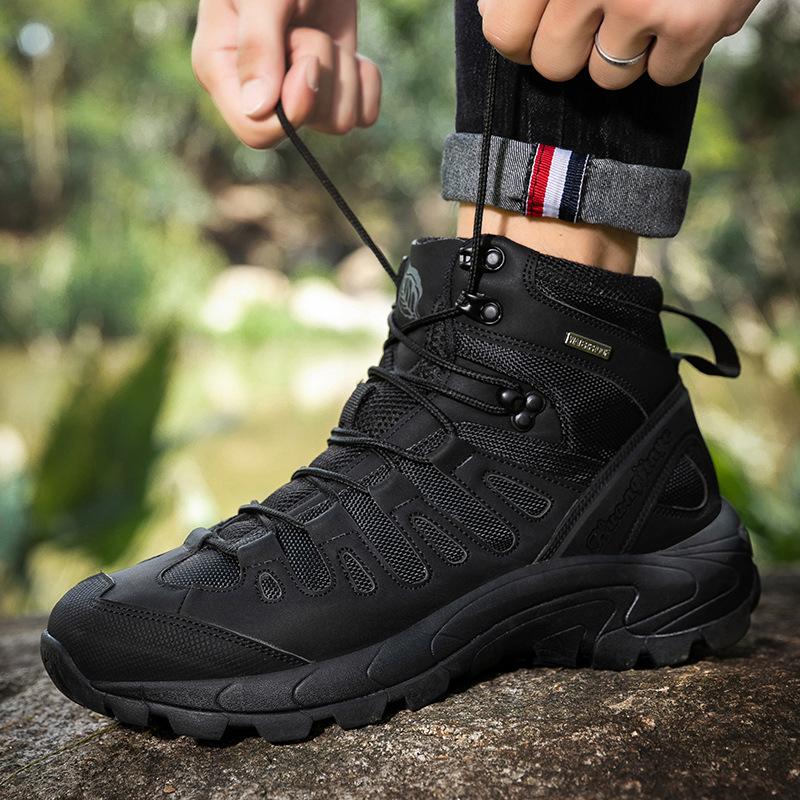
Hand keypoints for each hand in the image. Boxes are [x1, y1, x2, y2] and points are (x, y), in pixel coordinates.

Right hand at [192, 0, 380, 147]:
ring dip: (343, 74)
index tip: (307, 64)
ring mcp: (297, 93)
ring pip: (337, 123)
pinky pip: (363, 115)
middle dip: (319, 77)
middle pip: (304, 125)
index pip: (257, 132)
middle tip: (306, 30)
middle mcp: (258, 93)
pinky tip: (353, 54)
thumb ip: (258, 46)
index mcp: (223, 72)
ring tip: (322, 32)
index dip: (292, 108)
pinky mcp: (333, 89)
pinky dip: (365, 83)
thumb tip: (258, 109)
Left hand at [477, 0, 760, 88]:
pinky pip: (664, 76)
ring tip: (647, 2)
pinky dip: (675, 53)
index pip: (504, 34)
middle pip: (554, 65)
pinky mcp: (693, 24)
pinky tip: (684, 9)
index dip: (521, 38)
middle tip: (602, 10)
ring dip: (625, 50)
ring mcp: (641, 4)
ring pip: (607, 77)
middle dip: (574, 46)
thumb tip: (492, 11)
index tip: (538, 28)